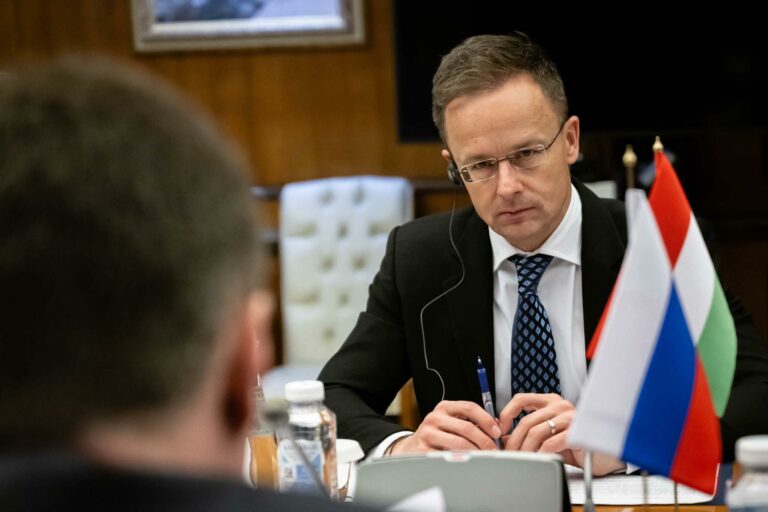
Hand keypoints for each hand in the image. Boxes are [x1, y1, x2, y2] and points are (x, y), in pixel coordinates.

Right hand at [390, 400, 501, 453]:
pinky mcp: (424, 450)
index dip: (487, 419)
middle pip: (467, 427)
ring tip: (485, 458)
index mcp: (444, 407)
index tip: (497, 432)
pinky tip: (469, 463)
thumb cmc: (437, 435)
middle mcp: (434, 417)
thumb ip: (471, 422)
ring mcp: (427, 433)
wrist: (410, 448)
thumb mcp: (451, 422)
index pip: (469, 407)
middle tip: (494, 450)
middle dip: (485, 440)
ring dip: (477, 453)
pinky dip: (463, 461)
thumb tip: (498, 427)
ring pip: (460, 443)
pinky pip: (449, 456)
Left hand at [498, 393, 623, 474]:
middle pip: (526, 420)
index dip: (507, 413)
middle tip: (509, 454)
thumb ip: (529, 431)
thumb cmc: (575, 445)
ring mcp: (569, 418)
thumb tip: (505, 438)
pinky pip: (550, 443)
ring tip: (522, 459)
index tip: (501, 429)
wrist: (603, 456)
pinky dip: (540, 453)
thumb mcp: (549, 434)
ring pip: (535, 432)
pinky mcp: (576, 433)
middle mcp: (560, 405)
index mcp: (551, 401)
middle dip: (514, 440)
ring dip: (525, 449)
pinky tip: (539, 460)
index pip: (521, 399)